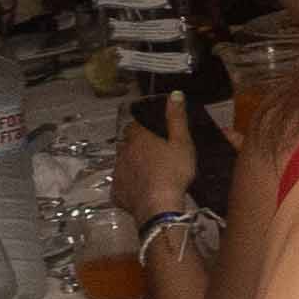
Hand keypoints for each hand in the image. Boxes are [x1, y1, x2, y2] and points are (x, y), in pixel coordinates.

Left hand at [112, 91, 197, 219]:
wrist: (158, 205)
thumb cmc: (174, 171)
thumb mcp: (182, 142)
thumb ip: (177, 118)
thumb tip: (174, 94)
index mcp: (139, 138)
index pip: (135, 125)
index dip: (143, 126)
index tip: (154, 131)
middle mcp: (123, 152)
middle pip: (127, 144)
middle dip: (137, 145)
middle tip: (154, 153)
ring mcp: (118, 172)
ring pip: (123, 163)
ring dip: (133, 164)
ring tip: (149, 172)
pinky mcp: (116, 192)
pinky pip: (122, 184)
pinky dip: (130, 184)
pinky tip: (142, 190)